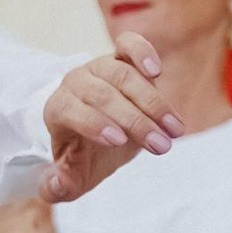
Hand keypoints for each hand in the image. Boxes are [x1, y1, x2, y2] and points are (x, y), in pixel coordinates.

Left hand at [41, 36, 173, 200]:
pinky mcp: (122, 58)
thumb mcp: (73, 177)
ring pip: (123, 75)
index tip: (118, 141)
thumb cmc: (85, 154)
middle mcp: (77, 83)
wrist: (98, 130)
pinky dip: (142, 52)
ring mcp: (100, 68)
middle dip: (135, 121)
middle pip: (103, 94)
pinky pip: (128, 45)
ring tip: (175, 130)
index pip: (70, 110)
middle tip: (161, 147)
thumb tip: (56, 180)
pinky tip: (156, 70)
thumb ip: (60, 187)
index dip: (92, 123)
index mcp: (58, 110)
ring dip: (153, 102)